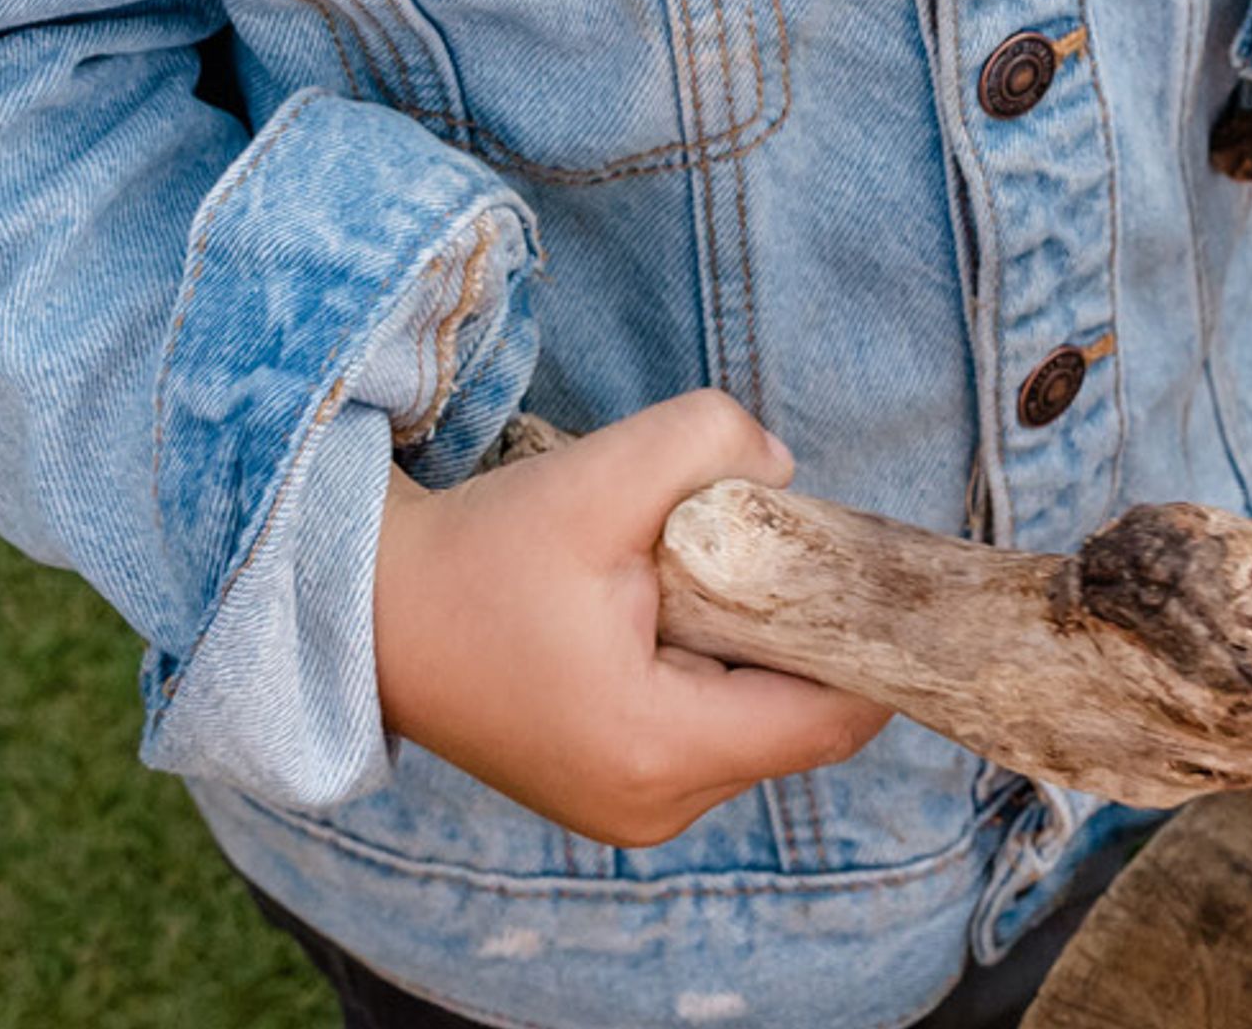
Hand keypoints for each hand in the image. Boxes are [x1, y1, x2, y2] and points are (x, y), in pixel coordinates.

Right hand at [370, 391, 886, 844]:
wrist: (372, 614)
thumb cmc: (479, 556)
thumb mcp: (599, 475)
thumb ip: (710, 441)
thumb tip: (785, 473)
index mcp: (662, 750)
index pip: (831, 714)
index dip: (872, 637)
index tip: (879, 560)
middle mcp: (656, 805)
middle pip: (796, 715)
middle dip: (801, 623)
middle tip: (772, 535)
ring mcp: (633, 809)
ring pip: (754, 720)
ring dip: (751, 642)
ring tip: (697, 566)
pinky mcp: (614, 788)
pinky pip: (708, 727)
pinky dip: (712, 664)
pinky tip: (670, 604)